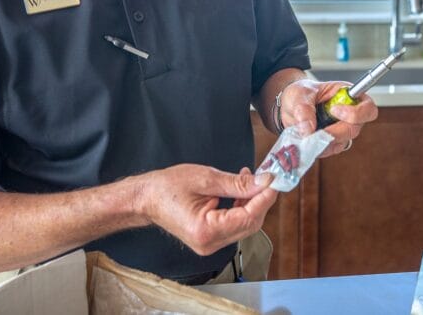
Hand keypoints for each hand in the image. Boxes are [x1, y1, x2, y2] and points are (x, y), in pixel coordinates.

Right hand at [141, 164, 277, 255]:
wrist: (146, 198)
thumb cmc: (167, 188)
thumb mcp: (206, 178)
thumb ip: (238, 183)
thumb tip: (264, 182)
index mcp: (206, 231)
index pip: (248, 217)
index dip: (265, 199)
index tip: (275, 182)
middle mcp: (210, 243)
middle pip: (250, 224)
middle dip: (261, 200)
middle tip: (268, 178)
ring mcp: (210, 244)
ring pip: (244, 225)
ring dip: (252, 202)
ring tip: (251, 179)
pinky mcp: (210, 238)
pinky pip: (235, 224)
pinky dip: (242, 207)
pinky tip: (242, 190)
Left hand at [277, 79, 377, 156]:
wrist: (291, 106)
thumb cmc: (301, 93)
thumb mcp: (299, 94)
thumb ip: (304, 109)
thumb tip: (308, 130)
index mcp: (348, 96)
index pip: (367, 108)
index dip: (356, 113)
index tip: (334, 110)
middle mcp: (350, 115)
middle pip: (354, 129)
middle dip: (335, 131)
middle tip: (315, 131)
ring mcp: (342, 130)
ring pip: (342, 142)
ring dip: (324, 140)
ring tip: (306, 133)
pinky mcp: (332, 143)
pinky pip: (330, 149)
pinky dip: (318, 147)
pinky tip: (307, 139)